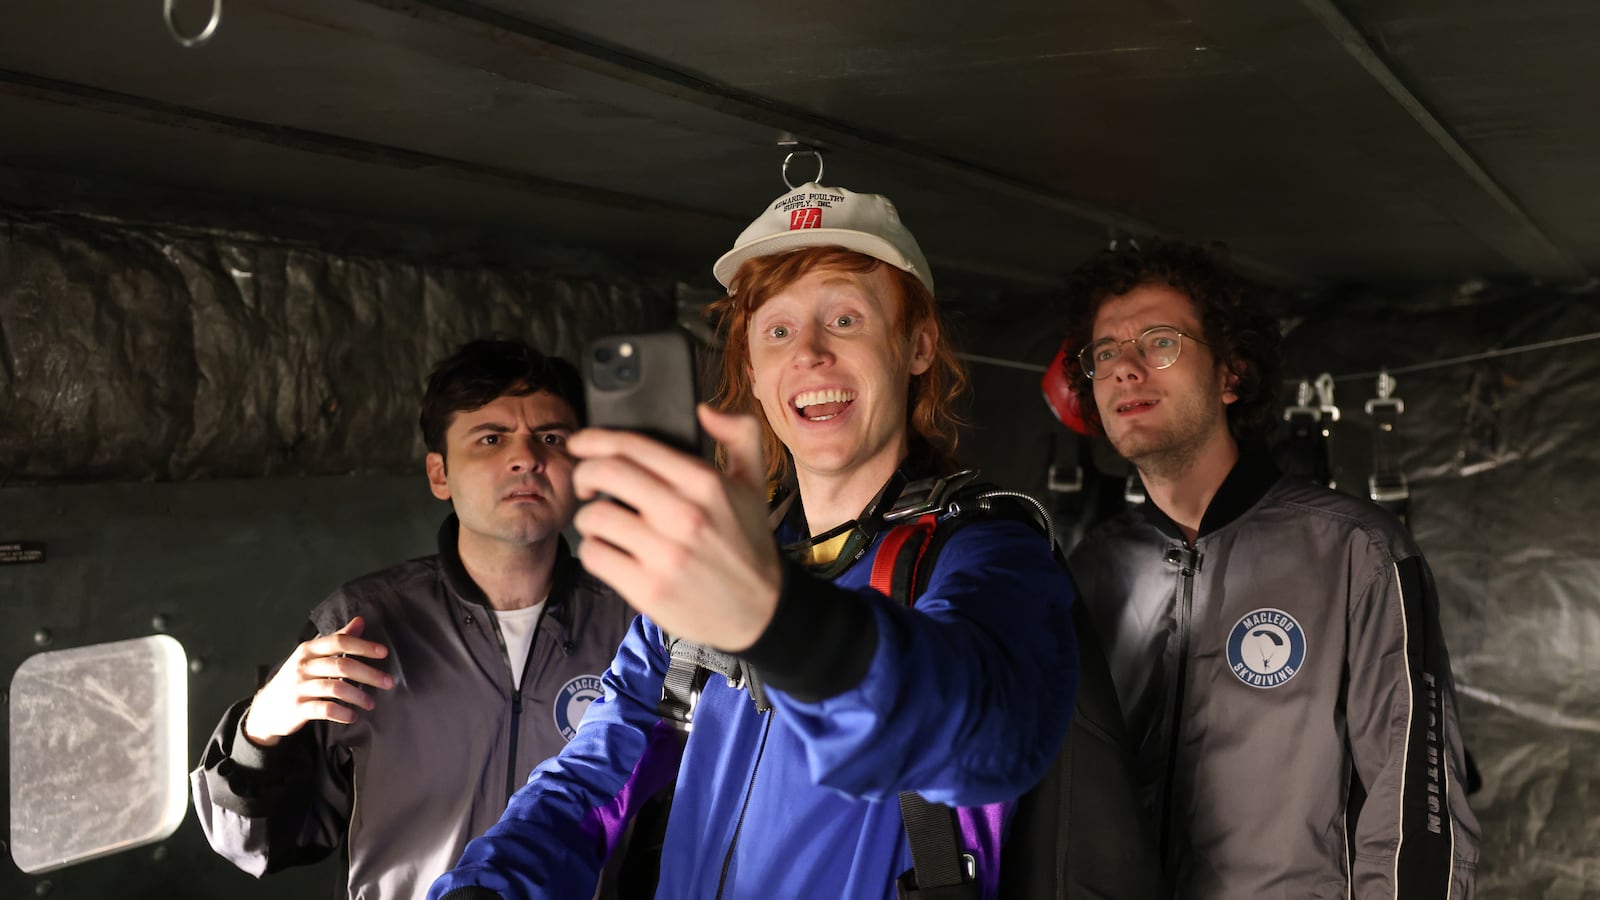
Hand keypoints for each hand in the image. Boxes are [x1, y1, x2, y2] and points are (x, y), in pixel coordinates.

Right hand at [242, 616, 393, 746]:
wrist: (266, 709)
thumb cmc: (297, 679)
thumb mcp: (312, 656)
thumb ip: (337, 639)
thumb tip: (360, 621)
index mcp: (308, 650)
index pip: (339, 642)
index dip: (363, 646)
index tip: (384, 653)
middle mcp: (303, 666)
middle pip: (342, 665)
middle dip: (369, 674)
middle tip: (388, 682)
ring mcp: (299, 687)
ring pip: (335, 688)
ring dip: (358, 696)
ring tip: (371, 703)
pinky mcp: (298, 708)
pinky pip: (325, 709)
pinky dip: (342, 713)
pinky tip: (353, 716)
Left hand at [569, 405, 781, 651]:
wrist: (760, 610)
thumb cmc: (749, 543)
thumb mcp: (754, 482)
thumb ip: (739, 433)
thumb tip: (703, 409)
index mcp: (705, 483)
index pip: (633, 446)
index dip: (595, 439)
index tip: (581, 443)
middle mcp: (684, 515)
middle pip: (605, 474)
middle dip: (584, 474)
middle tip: (587, 485)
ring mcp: (665, 554)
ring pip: (594, 517)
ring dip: (588, 517)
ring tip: (602, 523)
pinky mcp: (649, 590)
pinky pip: (595, 555)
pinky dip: (594, 550)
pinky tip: (609, 550)